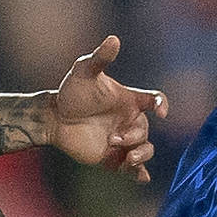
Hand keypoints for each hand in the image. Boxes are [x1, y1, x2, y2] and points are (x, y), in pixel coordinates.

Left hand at [48, 35, 167, 181]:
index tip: (160, 112)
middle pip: (146, 131)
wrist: (55, 118)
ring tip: (127, 158)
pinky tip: (140, 178)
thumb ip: (100, 58)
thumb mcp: (84, 72)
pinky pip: (133, 170)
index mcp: (130, 101)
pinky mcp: (114, 159)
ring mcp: (123, 141)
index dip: (161, 105)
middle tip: (115, 139)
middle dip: (135, 137)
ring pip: (145, 151)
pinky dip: (139, 174)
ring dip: (140, 155)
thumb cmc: (72, 91)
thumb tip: (114, 38)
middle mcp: (130, 121)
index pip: (155, 100)